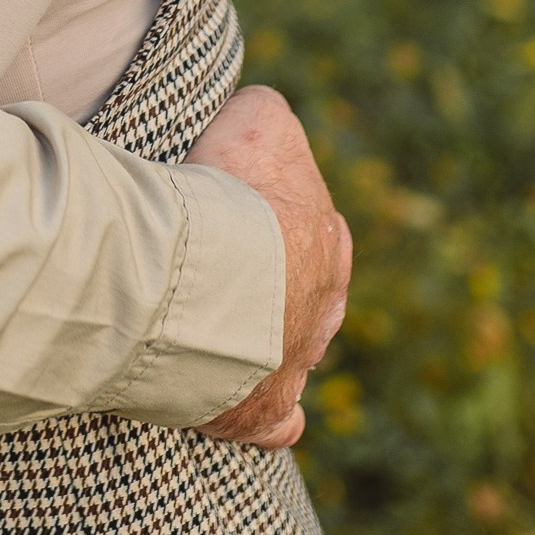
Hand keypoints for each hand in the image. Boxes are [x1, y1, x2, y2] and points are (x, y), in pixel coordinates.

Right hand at [186, 85, 351, 449]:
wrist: (207, 270)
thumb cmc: (231, 193)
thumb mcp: (258, 120)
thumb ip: (266, 115)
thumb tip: (261, 110)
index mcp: (326, 241)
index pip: (314, 230)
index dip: (268, 221)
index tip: (231, 217)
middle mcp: (323, 306)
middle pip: (305, 298)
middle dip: (273, 289)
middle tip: (220, 277)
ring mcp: (296, 362)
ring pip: (292, 357)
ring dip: (260, 348)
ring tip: (215, 336)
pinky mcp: (262, 411)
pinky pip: (276, 424)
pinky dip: (265, 420)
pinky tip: (245, 411)